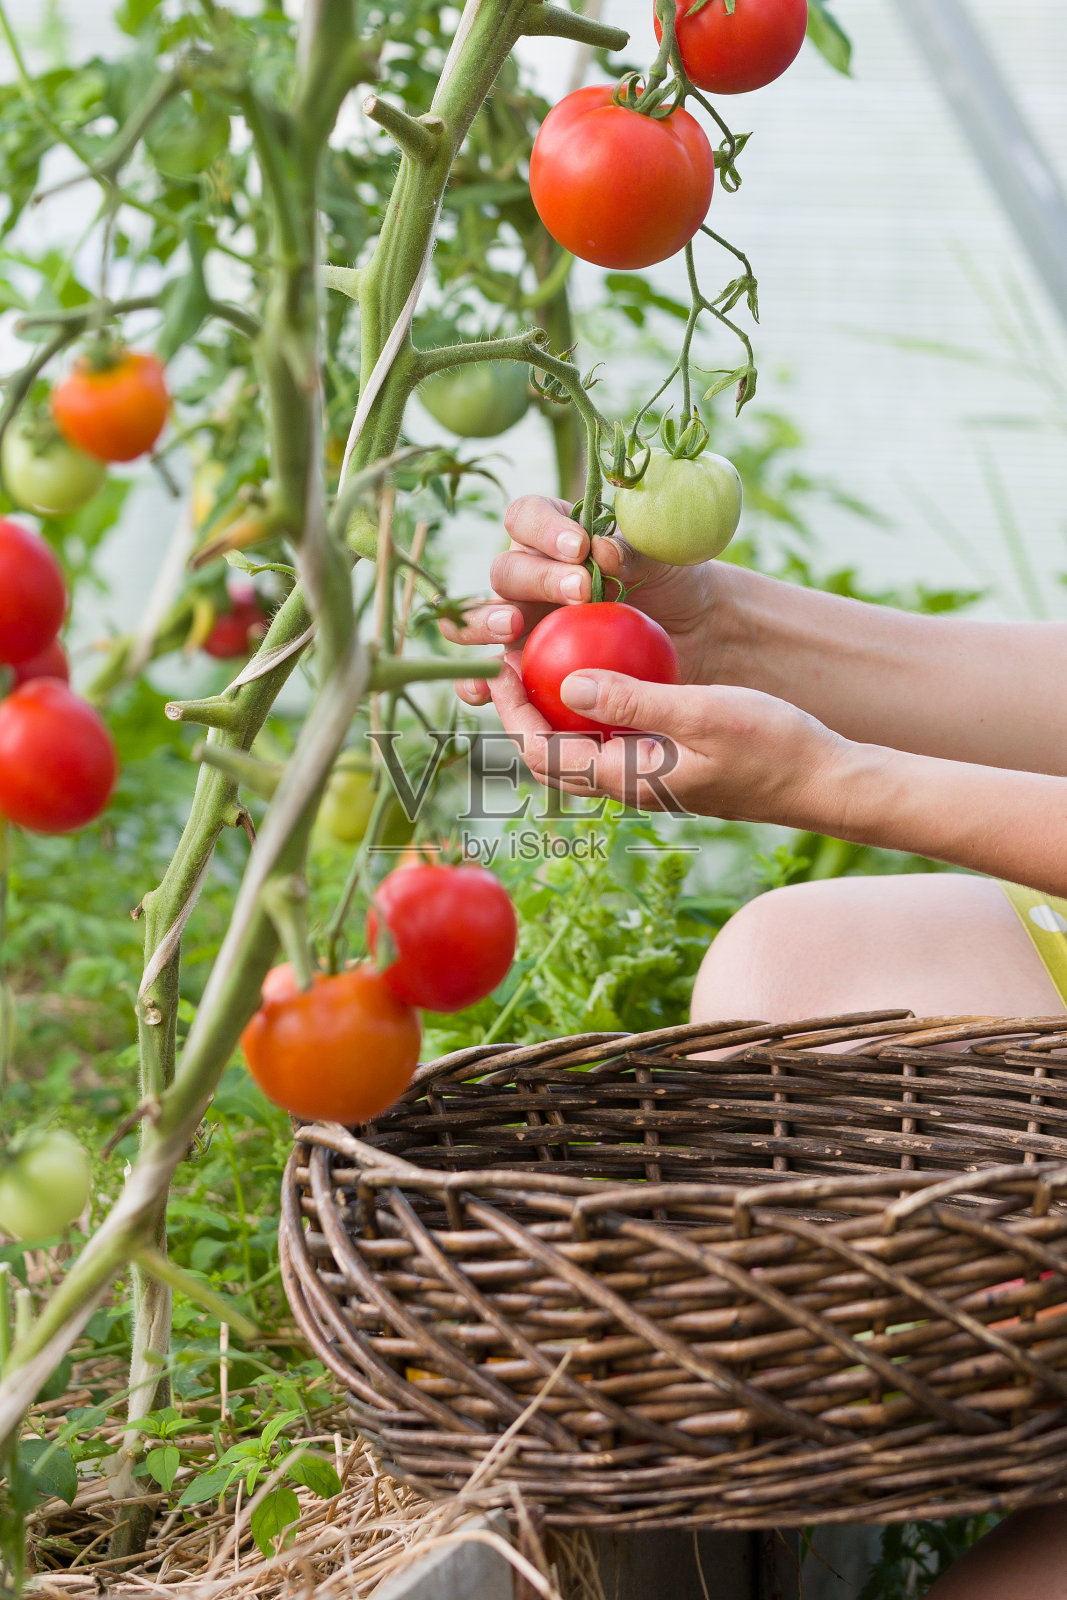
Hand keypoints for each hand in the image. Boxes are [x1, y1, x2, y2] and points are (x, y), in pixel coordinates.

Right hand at [440, 495, 734, 704]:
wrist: (692, 633)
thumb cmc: (673, 582)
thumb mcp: (661, 557)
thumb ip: (630, 550)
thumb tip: (600, 549)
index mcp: (553, 536)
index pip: (526, 518)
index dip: (543, 528)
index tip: (580, 545)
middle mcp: (529, 577)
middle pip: (507, 570)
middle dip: (537, 579)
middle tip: (579, 592)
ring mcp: (520, 624)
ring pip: (479, 618)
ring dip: (484, 620)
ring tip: (511, 627)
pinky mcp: (523, 669)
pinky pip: (488, 677)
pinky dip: (475, 682)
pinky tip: (484, 689)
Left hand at [488, 657, 852, 827]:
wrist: (825, 782)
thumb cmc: (773, 745)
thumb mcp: (703, 712)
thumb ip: (634, 699)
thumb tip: (567, 683)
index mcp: (630, 780)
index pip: (544, 754)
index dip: (513, 713)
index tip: (501, 665)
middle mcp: (630, 787)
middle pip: (552, 756)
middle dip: (523, 712)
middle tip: (513, 657)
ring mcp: (650, 780)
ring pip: (581, 750)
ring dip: (556, 711)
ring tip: (547, 658)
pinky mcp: (668, 768)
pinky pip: (614, 741)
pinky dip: (596, 710)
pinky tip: (606, 668)